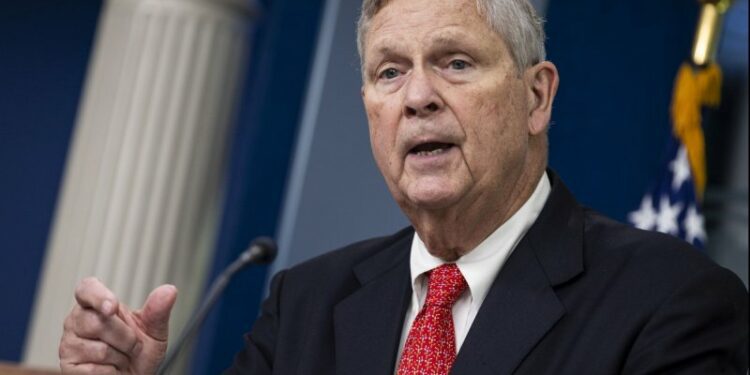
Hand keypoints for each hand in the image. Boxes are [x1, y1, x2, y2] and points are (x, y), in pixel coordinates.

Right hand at [59, 277, 177, 373]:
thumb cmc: (139, 354)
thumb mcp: (154, 331)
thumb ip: (158, 312)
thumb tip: (168, 290)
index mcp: (97, 304)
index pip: (87, 289)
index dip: (97, 296)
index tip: (113, 307)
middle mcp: (78, 321)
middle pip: (97, 322)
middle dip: (126, 338)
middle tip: (132, 345)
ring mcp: (69, 344)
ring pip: (99, 349)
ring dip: (121, 357)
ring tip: (121, 358)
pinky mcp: (68, 367)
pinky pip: (95, 370)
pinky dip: (112, 372)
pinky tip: (112, 370)